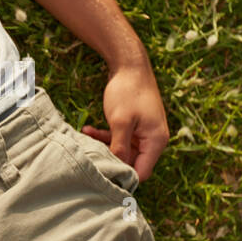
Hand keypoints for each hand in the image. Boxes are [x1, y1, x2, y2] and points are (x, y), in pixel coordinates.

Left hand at [81, 62, 169, 181]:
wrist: (130, 64)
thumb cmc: (128, 91)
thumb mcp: (121, 122)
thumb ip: (119, 147)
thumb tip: (118, 170)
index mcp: (156, 141)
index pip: (142, 172)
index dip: (124, 176)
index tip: (103, 175)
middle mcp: (153, 140)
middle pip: (131, 162)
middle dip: (110, 159)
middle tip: (90, 156)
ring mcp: (144, 132)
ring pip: (123, 150)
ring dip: (104, 145)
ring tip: (85, 137)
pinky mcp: (134, 126)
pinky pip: (120, 138)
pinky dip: (105, 136)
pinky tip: (87, 129)